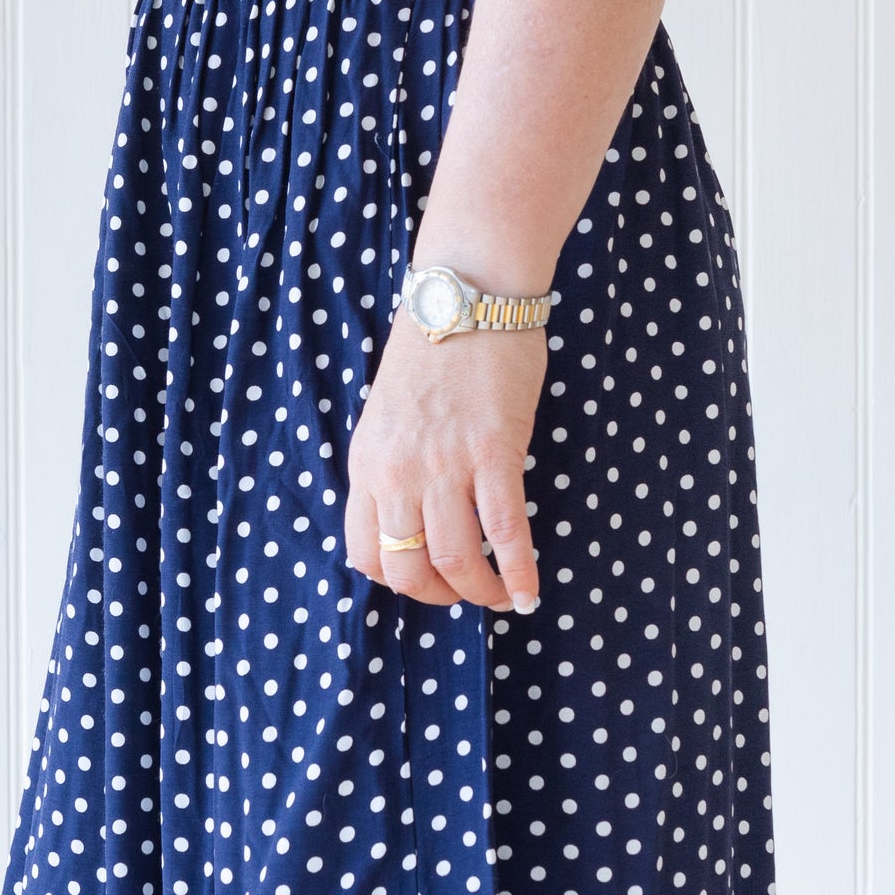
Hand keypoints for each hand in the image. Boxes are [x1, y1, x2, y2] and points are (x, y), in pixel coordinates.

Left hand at [345, 318, 546, 609]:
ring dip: (480, 592)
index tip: (426, 578)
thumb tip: (414, 519)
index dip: (397, 579)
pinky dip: (519, 572)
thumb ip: (392, 468)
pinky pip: (505, 531)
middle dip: (438, 596)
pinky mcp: (492, 453)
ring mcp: (443, 464)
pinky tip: (529, 593)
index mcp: (366, 464)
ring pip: (456, 559)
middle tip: (465, 592)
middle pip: (406, 568)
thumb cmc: (433, 352)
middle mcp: (397, 472)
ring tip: (498, 597)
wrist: (467, 297)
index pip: (364, 554)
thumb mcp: (387, 418)